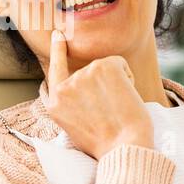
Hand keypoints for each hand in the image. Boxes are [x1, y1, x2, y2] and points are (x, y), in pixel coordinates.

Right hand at [44, 29, 153, 159]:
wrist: (123, 148)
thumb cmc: (107, 144)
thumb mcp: (76, 127)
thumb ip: (74, 104)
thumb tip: (87, 90)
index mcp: (55, 104)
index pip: (54, 71)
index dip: (57, 51)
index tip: (58, 35)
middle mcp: (65, 87)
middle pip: (89, 74)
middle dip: (103, 88)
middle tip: (111, 114)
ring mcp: (82, 74)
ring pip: (106, 70)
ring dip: (116, 85)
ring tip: (117, 110)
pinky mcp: (102, 67)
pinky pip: (120, 64)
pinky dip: (128, 78)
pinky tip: (125, 98)